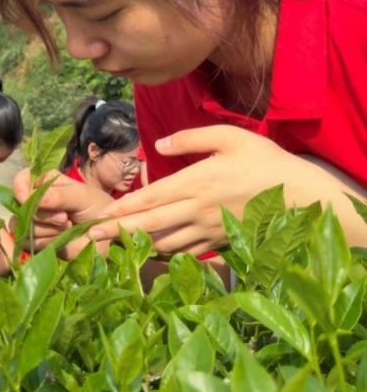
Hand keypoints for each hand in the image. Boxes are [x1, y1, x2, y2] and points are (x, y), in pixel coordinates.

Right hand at [10, 167, 114, 257]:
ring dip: (47, 229)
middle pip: (21, 207)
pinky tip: (60, 239)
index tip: (25, 198)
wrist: (105, 233)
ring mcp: (34, 222)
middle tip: (65, 217)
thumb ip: (61, 195)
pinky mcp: (36, 241)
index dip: (20, 188)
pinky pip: (30, 243)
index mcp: (45, 182)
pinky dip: (46, 242)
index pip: (21, 179)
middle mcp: (35, 200)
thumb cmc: (95, 207)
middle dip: (44, 214)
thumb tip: (39, 199)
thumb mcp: (82, 196)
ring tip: (67, 227)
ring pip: (24, 226)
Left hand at [87, 125, 362, 254]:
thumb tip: (157, 146)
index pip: (151, 198)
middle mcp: (197, 210)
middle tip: (89, 238)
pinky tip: (144, 254)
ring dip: (134, 246)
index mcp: (197, 182)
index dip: (123, 208)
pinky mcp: (218, 242)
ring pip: (163, 243)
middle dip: (117, 232)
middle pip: (150, 225)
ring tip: (107, 248)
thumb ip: (191, 139)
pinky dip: (162, 254)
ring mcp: (208, 230)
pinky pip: (184, 252)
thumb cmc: (264, 161)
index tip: (99, 215)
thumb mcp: (229, 137)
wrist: (302, 196)